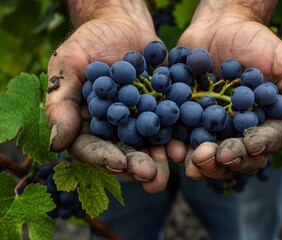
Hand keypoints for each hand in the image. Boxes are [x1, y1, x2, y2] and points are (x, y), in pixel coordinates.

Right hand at [46, 1, 168, 192]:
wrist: (122, 24)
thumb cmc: (89, 43)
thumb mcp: (68, 66)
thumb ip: (61, 102)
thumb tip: (55, 144)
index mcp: (89, 125)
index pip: (93, 148)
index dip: (104, 157)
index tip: (118, 163)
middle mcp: (116, 129)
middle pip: (125, 153)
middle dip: (138, 165)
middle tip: (152, 175)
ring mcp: (142, 121)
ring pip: (150, 145)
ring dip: (163, 157)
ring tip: (174, 163)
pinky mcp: (163, 110)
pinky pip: (172, 124)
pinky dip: (179, 133)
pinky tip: (187, 141)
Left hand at [166, 2, 281, 178]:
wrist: (219, 25)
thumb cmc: (257, 42)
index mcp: (265, 123)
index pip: (265, 143)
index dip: (258, 147)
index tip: (249, 144)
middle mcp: (239, 131)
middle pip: (236, 157)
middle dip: (226, 160)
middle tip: (214, 157)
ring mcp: (212, 128)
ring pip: (209, 156)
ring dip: (202, 163)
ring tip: (193, 161)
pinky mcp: (188, 120)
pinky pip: (183, 138)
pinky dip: (179, 146)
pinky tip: (175, 150)